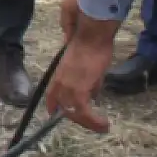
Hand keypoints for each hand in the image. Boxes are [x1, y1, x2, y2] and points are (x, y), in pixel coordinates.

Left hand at [45, 0, 116, 133]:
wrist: (93, 30)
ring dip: (88, 122)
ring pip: (73, 112)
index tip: (56, 113)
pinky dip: (94, 121)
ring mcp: (69, 85)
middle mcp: (61, 80)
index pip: (52, 93)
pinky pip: (84, 112)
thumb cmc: (91, 38)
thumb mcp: (84, 58)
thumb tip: (91, 85)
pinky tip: (104, 124)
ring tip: (101, 125)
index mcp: (60, 71)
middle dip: (76, 116)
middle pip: (62, 106)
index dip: (53, 105)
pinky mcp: (80, 89)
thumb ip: (84, 73)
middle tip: (92, 121)